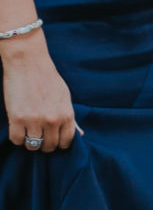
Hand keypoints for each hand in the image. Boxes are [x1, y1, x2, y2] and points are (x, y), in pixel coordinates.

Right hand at [1, 38, 76, 152]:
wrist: (28, 62)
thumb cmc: (48, 78)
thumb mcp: (65, 97)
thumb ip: (69, 117)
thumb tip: (79, 133)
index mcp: (67, 115)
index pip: (66, 142)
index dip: (59, 142)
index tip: (53, 139)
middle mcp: (52, 120)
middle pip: (50, 146)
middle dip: (45, 144)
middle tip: (39, 136)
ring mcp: (34, 120)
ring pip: (33, 146)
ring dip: (30, 142)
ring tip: (28, 133)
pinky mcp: (17, 118)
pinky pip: (17, 140)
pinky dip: (17, 138)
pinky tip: (18, 130)